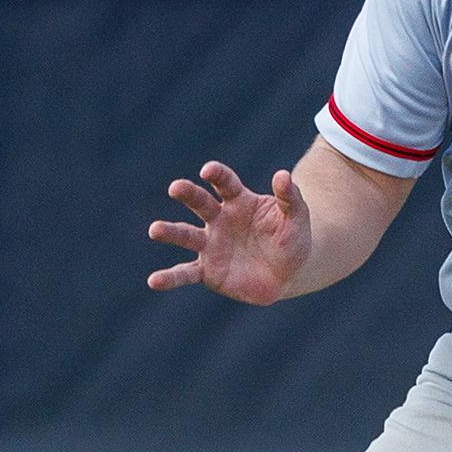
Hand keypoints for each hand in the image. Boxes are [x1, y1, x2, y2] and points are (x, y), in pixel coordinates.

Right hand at [147, 161, 310, 304]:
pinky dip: (170, 278)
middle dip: (188, 194)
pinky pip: (186, 273)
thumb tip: (283, 174)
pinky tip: (154, 281)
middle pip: (200, 202)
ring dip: (170, 232)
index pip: (224, 183)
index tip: (208, 171)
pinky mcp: (207, 271)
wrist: (287, 273)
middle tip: (175, 188)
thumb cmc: (291, 239)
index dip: (216, 175)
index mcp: (239, 201)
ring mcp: (210, 245)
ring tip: (155, 230)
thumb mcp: (297, 217)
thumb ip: (289, 197)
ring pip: (186, 235)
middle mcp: (219, 220)